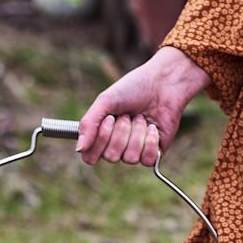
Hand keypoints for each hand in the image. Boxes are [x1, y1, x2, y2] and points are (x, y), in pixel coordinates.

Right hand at [77, 46, 210, 165]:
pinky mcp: (153, 153)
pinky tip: (153, 127)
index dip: (100, 140)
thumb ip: (89, 123)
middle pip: (111, 157)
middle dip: (121, 132)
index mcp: (101, 136)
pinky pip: (146, 160)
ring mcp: (135, 152)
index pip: (90, 157)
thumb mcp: (106, 101)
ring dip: (136, 133)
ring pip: (130, 158)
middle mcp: (116, 147)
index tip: (109, 119)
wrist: (163, 82)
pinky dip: (150, 140)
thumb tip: (79, 149)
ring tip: (142, 117)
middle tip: (128, 114)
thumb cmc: (134, 88)